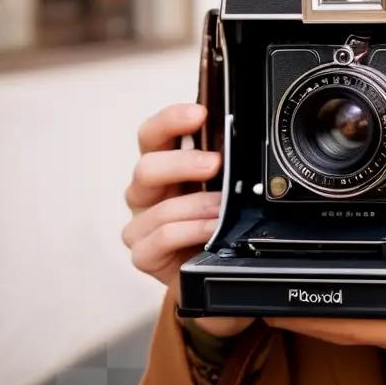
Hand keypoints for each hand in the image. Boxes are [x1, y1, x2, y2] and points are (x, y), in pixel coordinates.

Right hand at [121, 102, 253, 338]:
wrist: (212, 270)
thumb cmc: (214, 221)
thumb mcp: (222, 188)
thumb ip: (224, 165)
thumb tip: (244, 139)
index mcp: (164, 166)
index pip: (154, 134)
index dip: (171, 119)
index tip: (199, 114)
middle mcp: (147, 192)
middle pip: (147, 166)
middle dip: (182, 162)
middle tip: (214, 163)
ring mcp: (141, 223)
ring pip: (154, 204)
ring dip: (195, 203)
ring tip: (222, 207)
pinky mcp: (143, 254)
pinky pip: (159, 238)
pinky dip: (189, 231)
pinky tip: (210, 231)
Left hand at [264, 183, 385, 384]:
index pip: (370, 319)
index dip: (323, 309)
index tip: (287, 289)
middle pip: (347, 328)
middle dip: (303, 311)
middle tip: (260, 288)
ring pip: (356, 331)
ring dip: (319, 314)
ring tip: (280, 288)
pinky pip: (373, 328)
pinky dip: (345, 315)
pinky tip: (330, 295)